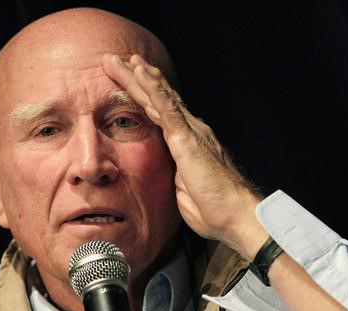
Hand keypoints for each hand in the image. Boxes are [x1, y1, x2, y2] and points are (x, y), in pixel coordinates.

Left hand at [102, 53, 268, 259]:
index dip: (144, 95)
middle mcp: (189, 130)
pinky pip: (167, 108)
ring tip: (120, 59)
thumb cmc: (212, 208)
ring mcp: (189, 131)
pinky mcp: (187, 139)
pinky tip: (141, 71)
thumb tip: (167, 170)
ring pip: (159, 97)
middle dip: (136, 78)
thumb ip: (174, 173)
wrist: (232, 215)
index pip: (161, 113)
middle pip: (157, 98)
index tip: (128, 79)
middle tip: (116, 60)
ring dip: (138, 76)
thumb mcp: (183, 188)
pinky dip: (153, 88)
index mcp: (187, 142)